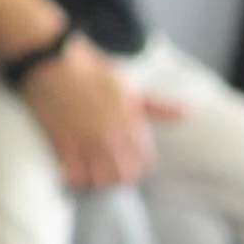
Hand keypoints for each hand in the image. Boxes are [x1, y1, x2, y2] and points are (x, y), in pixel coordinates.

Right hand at [19, 32, 185, 189]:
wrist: (53, 62)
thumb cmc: (94, 73)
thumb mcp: (131, 89)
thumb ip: (160, 108)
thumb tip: (190, 112)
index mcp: (131, 123)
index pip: (145, 162)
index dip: (138, 166)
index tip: (129, 162)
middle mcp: (111, 135)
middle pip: (125, 176)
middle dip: (120, 177)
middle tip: (110, 171)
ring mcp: (86, 141)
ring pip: (101, 180)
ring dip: (99, 181)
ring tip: (93, 174)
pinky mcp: (62, 143)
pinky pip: (75, 176)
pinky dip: (76, 179)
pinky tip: (75, 172)